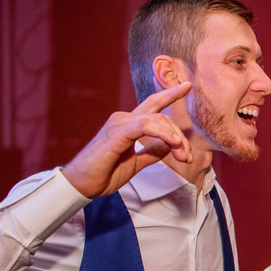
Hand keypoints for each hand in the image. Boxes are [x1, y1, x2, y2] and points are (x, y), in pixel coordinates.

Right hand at [62, 82, 192, 198]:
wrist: (83, 184)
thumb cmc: (104, 173)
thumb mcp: (136, 162)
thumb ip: (152, 151)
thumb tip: (170, 145)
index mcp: (128, 124)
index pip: (153, 105)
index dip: (170, 94)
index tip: (187, 86)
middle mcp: (123, 119)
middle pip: (162, 116)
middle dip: (180, 136)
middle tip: (187, 157)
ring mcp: (119, 124)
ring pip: (157, 119)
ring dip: (175, 138)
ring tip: (183, 155)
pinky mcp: (117, 133)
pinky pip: (145, 126)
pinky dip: (163, 133)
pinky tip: (173, 143)